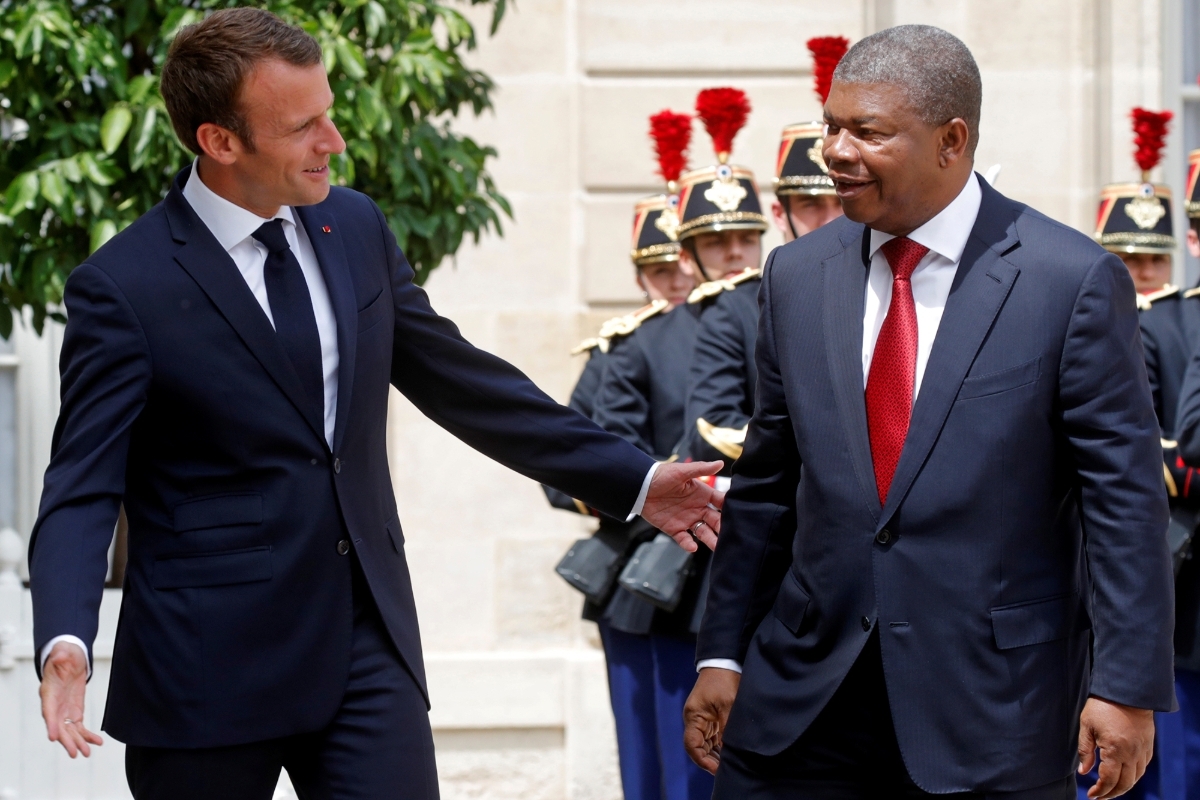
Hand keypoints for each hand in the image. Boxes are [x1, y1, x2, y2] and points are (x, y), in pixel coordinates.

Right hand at [40, 642, 102, 757]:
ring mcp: (64, 710)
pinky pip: (79, 726)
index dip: (51, 724)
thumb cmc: (64, 654)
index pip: (48, 711)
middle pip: (59, 726)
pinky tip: (97, 742)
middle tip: (75, 753)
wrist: (70, 658)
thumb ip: (61, 654)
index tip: (53, 738)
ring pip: (69, 730)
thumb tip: (60, 655)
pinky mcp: (74, 711)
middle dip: (66, 740)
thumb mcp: (63, 651)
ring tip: (86, 754)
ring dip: (78, 742)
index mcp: (49, 692)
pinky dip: (87, 735)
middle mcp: (54, 705)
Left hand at [640, 460, 724, 550]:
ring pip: (703, 532)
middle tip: (732, 536)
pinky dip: (688, 544)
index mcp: (701, 494)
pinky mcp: (674, 529)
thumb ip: (701, 469)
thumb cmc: (661, 475)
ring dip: (710, 540)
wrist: (640, 486)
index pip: (720, 503)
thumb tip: (720, 463)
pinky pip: (684, 539)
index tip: (739, 515)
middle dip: (723, 528)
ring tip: (717, 547)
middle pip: (715, 521)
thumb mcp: (682, 471)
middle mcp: (697, 508)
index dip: (729, 509)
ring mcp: (686, 519)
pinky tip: (693, 546)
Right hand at [684, 667, 740, 773]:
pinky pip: (711, 736)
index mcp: (694, 716)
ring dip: (714, 754)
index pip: (692, 745)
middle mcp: (694, 719)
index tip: (717, 769)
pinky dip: (718, 746)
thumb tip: (730, 750)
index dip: (703, 760)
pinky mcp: (709, 716)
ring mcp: (701, 718)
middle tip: (726, 769)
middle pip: (697, 747)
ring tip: (728, 763)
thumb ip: (727, 728)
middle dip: (710, 760)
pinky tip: (728, 752)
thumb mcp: (728, 705)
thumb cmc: (724, 680)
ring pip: (704, 743)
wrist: (723, 662)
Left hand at [1077, 696, 1153, 798]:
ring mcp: (1142, 750)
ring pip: (1136, 778)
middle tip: (1100, 796)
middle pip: (1125, 784)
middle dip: (1112, 794)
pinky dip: (1134, 776)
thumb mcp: (1086, 725)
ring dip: (1124, 787)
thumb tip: (1084, 772)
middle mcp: (1132, 753)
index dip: (1100, 790)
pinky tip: (1124, 776)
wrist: (1127, 691)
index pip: (1109, 780)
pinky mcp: (1148, 746)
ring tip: (1110, 789)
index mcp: (1115, 749)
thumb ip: (1085, 750)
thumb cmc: (1102, 705)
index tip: (1091, 795)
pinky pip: (1143, 768)